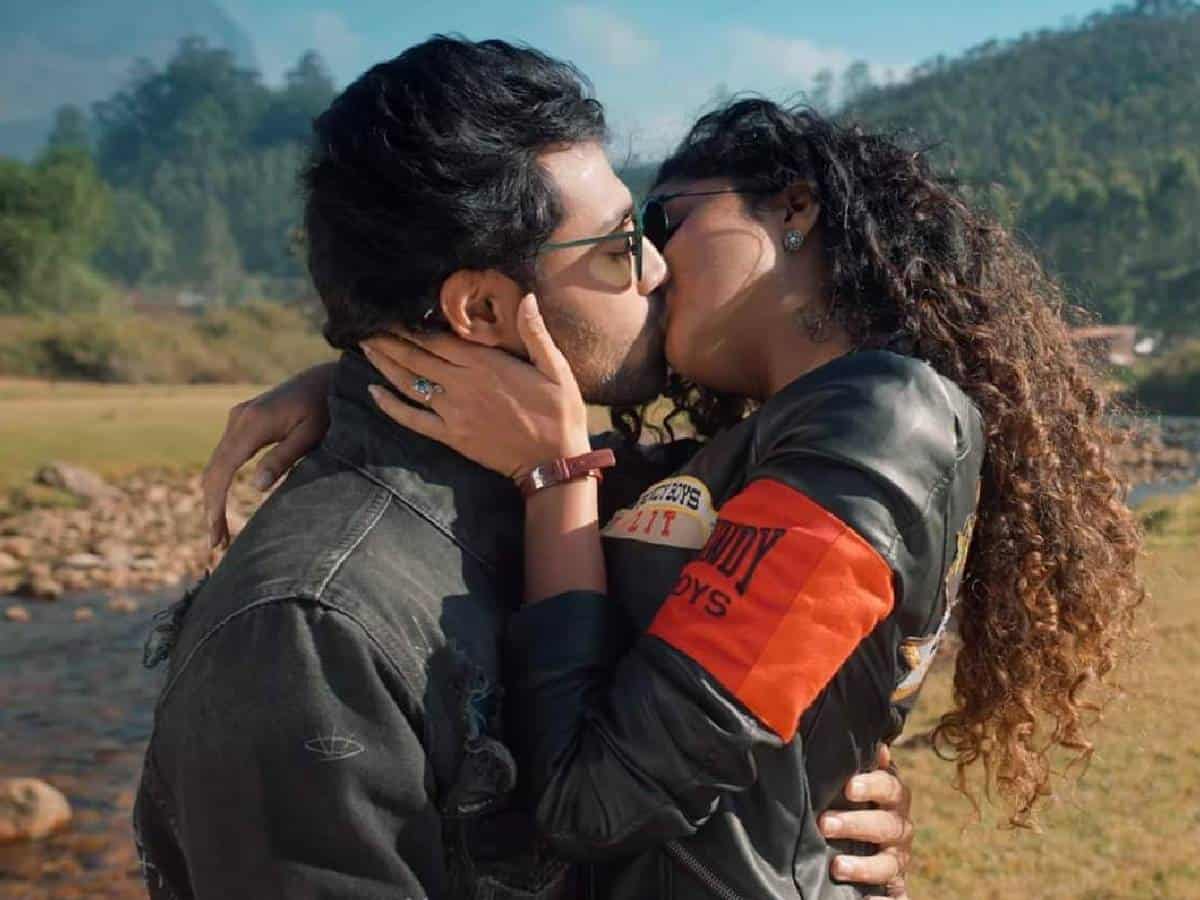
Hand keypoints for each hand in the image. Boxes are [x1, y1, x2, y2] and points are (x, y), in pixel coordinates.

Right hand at [201, 362, 335, 547]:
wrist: (328, 377)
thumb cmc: (327, 407)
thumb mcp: (311, 435)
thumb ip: (284, 458)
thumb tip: (256, 488)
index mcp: (253, 424)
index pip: (222, 470)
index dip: (216, 505)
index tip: (216, 535)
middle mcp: (239, 418)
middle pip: (214, 469)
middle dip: (212, 508)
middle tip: (216, 545)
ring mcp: (239, 417)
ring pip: (217, 463)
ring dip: (214, 497)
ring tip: (220, 533)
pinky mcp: (245, 421)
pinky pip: (226, 455)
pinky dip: (222, 481)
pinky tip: (223, 504)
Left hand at [362, 295, 590, 478]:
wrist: (553, 459)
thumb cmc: (559, 411)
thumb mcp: (556, 367)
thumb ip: (535, 333)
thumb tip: (526, 298)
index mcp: (485, 364)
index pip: (437, 339)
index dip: (411, 326)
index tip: (391, 313)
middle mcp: (462, 384)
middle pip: (415, 357)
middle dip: (388, 341)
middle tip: (364, 326)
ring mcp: (453, 411)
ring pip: (409, 383)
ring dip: (384, 365)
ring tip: (365, 348)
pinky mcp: (451, 435)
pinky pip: (412, 419)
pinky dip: (390, 406)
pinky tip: (373, 392)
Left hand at [819, 744, 913, 898]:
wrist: (867, 846)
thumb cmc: (853, 802)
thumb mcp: (856, 783)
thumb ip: (859, 765)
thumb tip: (877, 745)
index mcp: (892, 798)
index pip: (890, 787)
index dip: (872, 785)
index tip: (848, 787)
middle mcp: (898, 828)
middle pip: (886, 825)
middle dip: (856, 824)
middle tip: (825, 824)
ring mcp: (897, 860)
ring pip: (888, 864)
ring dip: (864, 866)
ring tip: (837, 867)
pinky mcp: (895, 888)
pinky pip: (895, 898)